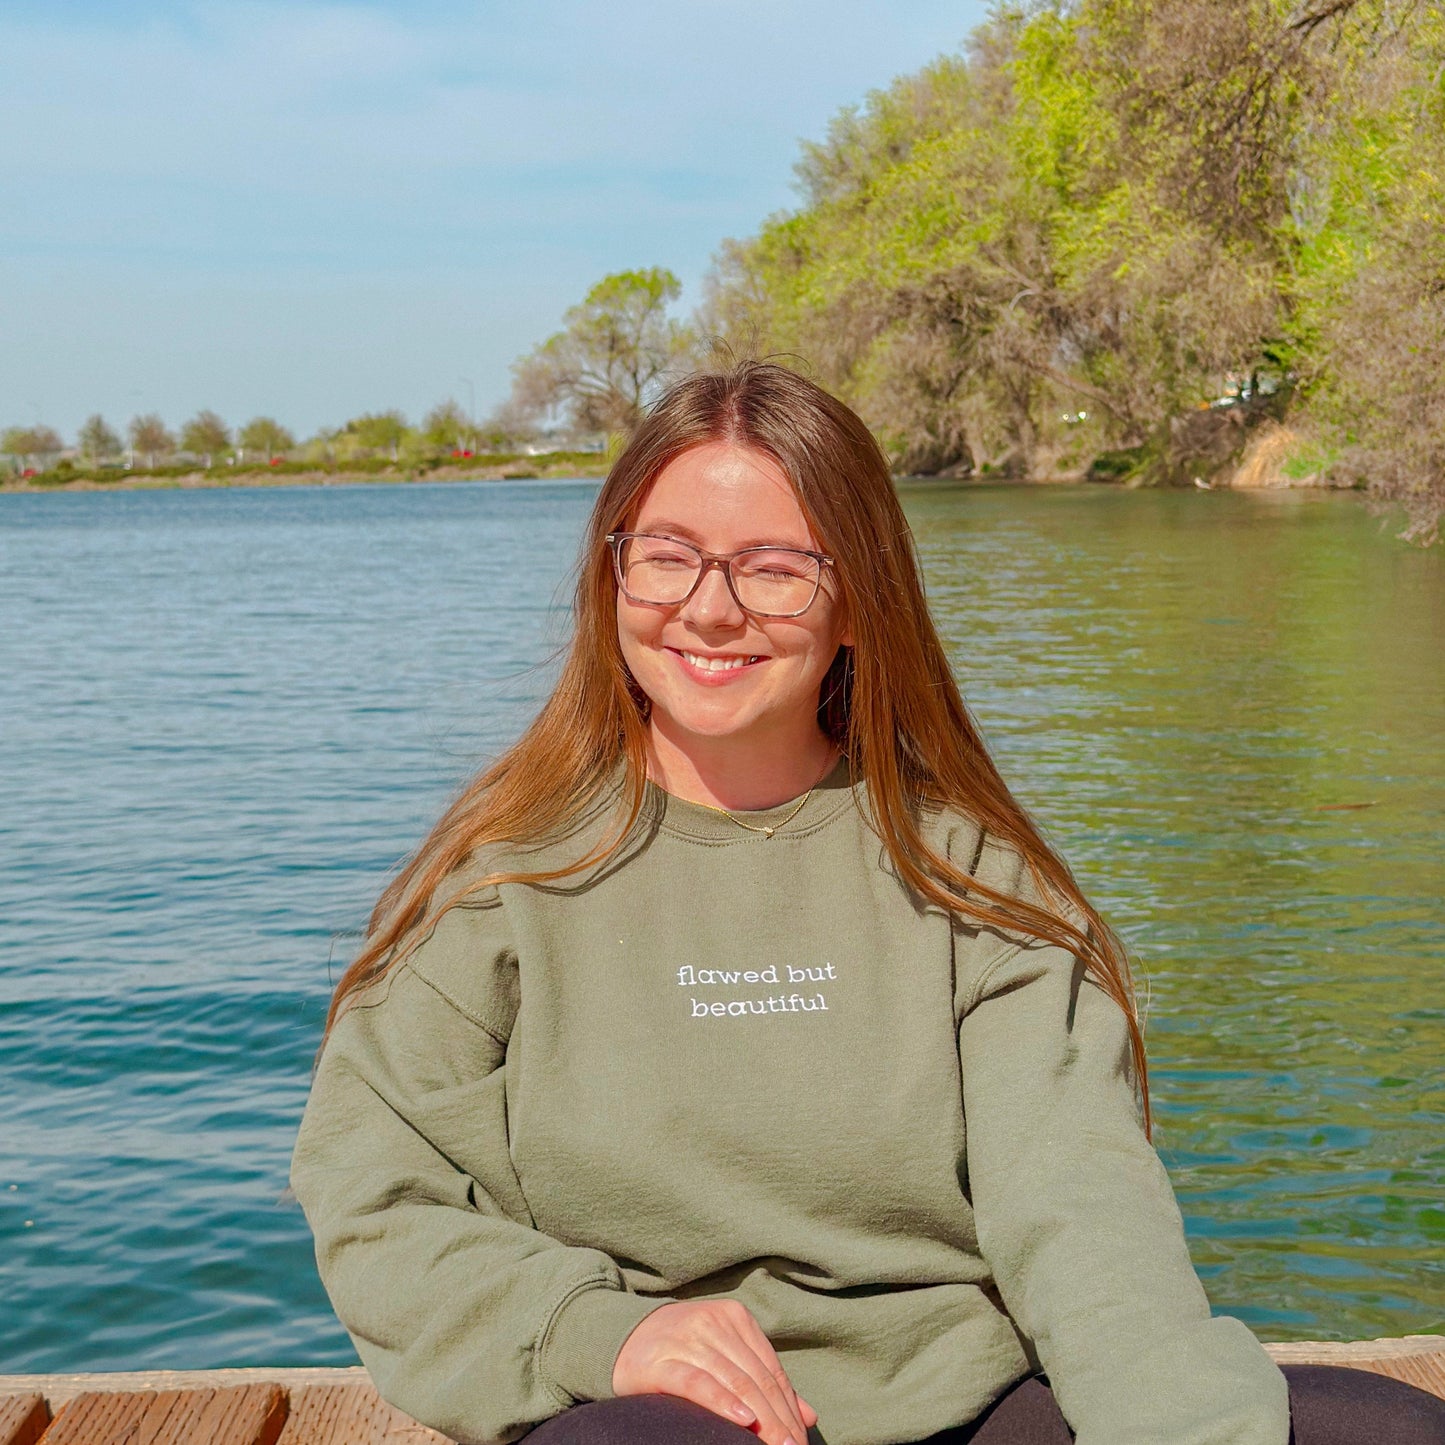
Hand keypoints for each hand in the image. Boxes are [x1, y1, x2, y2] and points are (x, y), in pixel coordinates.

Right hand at [613, 1298, 817, 1444]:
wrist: (622, 1336)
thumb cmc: (682, 1351)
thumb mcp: (726, 1356)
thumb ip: (764, 1381)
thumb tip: (809, 1416)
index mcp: (735, 1319)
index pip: (771, 1370)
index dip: (790, 1409)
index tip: (801, 1441)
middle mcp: (714, 1323)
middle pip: (757, 1379)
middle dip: (780, 1420)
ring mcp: (687, 1339)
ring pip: (735, 1383)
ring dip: (762, 1419)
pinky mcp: (662, 1361)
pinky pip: (698, 1383)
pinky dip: (723, 1402)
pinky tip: (743, 1421)